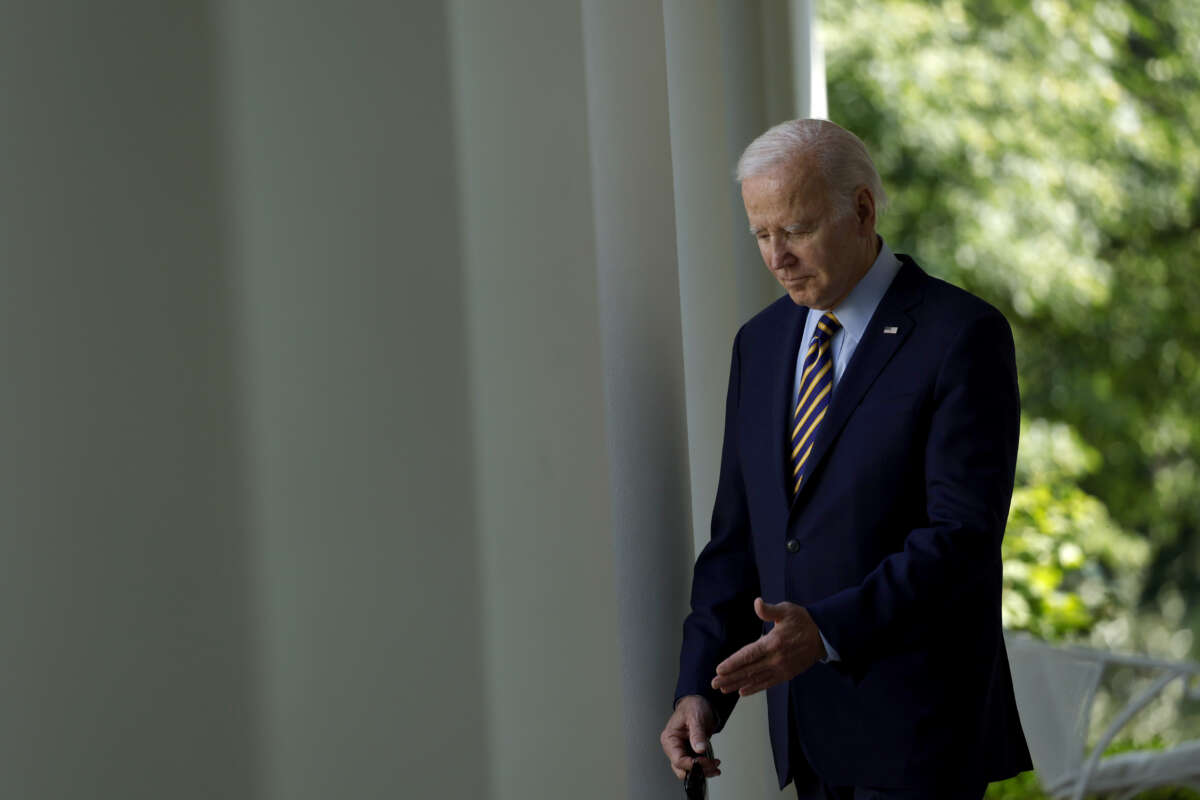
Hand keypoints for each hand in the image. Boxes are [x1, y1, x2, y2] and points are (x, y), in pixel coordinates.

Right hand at [660, 695, 720, 779]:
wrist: (700, 702)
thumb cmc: (693, 706)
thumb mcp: (695, 717)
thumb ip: (697, 734)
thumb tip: (699, 749)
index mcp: (670, 739)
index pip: (677, 760)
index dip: (691, 764)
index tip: (705, 761)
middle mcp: (674, 747)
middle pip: (682, 769)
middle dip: (698, 770)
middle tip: (712, 765)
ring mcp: (682, 750)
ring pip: (689, 770)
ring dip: (703, 771)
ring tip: (715, 765)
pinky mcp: (690, 752)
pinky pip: (696, 765)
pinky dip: (705, 767)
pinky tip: (714, 764)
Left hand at [710, 597, 825, 695]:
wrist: (823, 636)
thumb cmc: (802, 620)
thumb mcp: (786, 610)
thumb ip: (769, 610)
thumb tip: (757, 603)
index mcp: (773, 643)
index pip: (749, 655)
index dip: (733, 663)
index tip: (719, 670)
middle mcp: (776, 659)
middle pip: (749, 670)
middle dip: (730, 678)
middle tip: (714, 684)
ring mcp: (781, 669)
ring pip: (756, 679)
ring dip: (738, 685)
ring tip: (723, 689)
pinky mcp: (786, 674)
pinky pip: (767, 683)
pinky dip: (754, 688)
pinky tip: (743, 691)